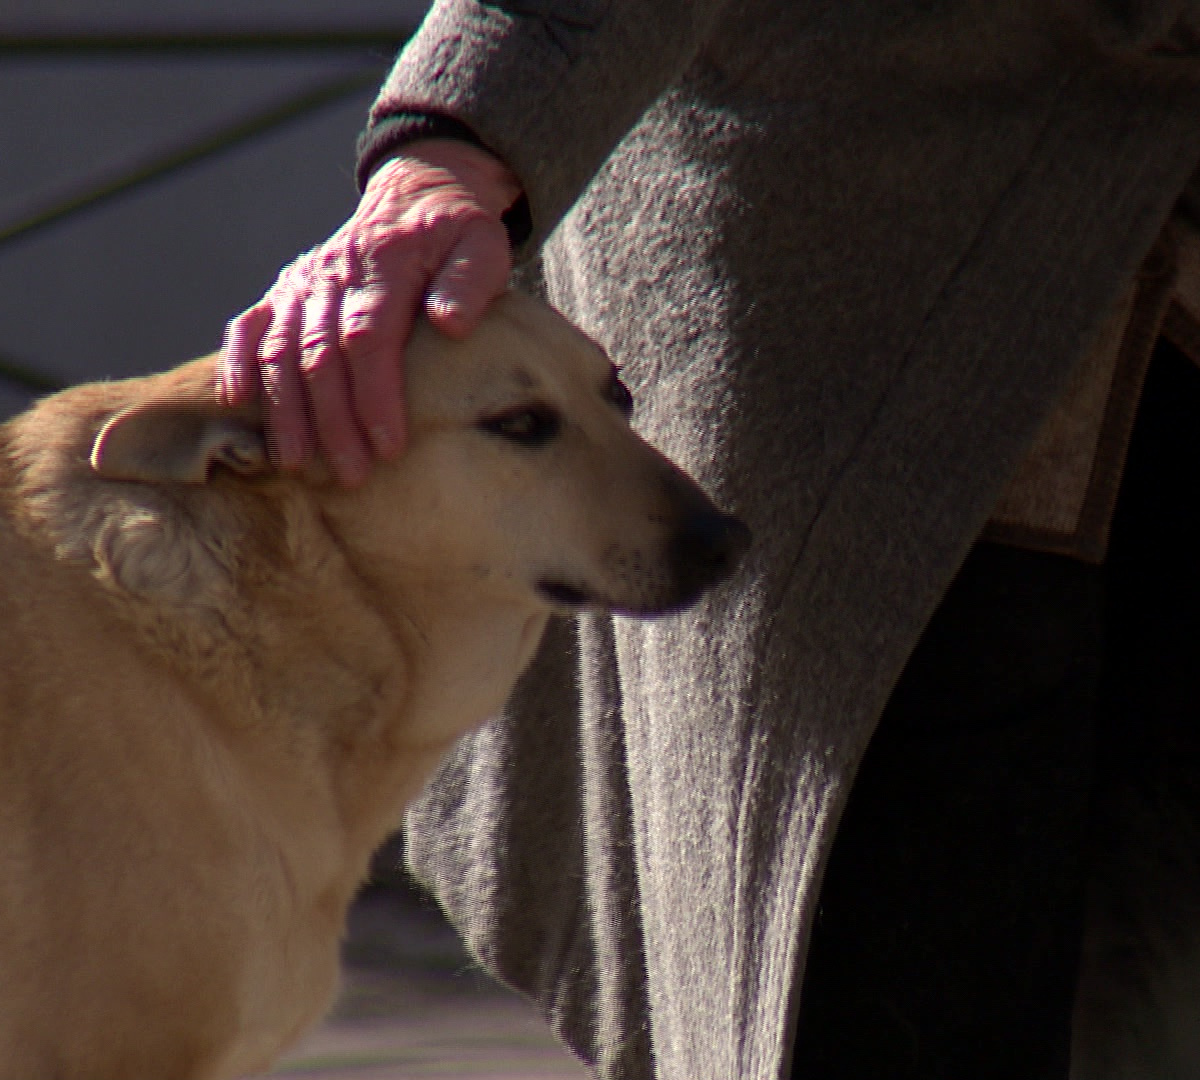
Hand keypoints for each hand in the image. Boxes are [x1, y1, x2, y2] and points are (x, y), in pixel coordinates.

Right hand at [218, 139, 521, 485]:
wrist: (417, 196)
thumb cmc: (457, 235)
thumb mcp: (484, 246)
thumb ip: (470, 283)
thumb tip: (450, 324)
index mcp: (384, 265)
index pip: (370, 339)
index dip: (375, 396)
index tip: (389, 446)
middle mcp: (334, 274)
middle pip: (320, 355)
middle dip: (332, 422)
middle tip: (351, 476)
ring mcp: (303, 283)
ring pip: (280, 350)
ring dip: (285, 411)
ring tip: (296, 465)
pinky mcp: (285, 292)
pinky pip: (249, 327)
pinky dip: (238, 364)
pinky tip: (236, 405)